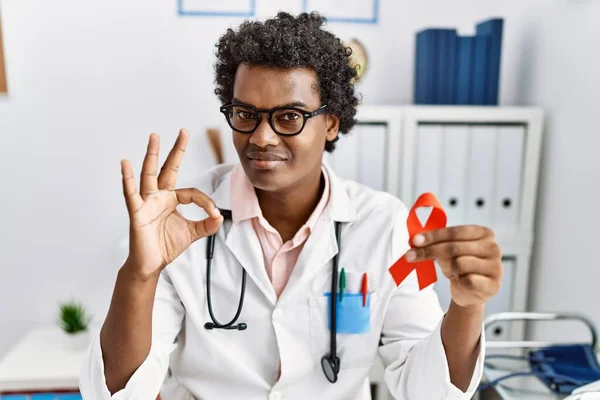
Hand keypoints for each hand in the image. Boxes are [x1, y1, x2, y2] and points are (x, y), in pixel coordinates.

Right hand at [121, 130, 222, 276]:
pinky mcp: (136, 212)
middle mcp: (158, 197)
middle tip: (183, 131)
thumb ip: (206, 224)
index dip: (205, 202)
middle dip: (176, 150)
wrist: (151, 264)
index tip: (213, 214)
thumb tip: (220, 217)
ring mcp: (146, 202)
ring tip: (155, 137)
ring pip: (149, 174)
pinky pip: (131, 194)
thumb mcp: (192, 233)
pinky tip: (126, 164)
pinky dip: (127, 179)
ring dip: (152, 155)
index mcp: (171, 199)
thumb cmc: (166, 246)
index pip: (191, 192)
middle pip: (169, 169)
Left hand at [405, 226, 502, 307]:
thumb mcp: (448, 250)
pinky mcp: (493, 284)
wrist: (470, 292)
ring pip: (459, 263)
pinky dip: (459, 282)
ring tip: (452, 272)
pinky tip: (462, 282)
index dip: (433, 236)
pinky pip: (467, 280)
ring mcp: (496, 266)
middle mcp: (493, 248)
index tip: (415, 240)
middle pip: (453, 247)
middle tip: (410, 255)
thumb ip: (437, 241)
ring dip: (449, 268)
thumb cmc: (460, 266)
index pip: (455, 232)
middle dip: (429, 251)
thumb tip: (415, 240)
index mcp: (484, 233)